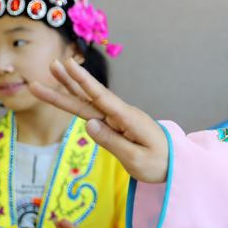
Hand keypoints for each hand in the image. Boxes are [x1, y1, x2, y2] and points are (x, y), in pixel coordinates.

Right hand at [29, 59, 168, 183]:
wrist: (176, 164)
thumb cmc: (159, 163)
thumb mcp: (136, 158)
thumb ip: (111, 141)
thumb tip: (88, 124)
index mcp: (128, 119)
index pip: (102, 97)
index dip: (84, 81)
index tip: (70, 64)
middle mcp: (122, 114)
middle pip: (90, 96)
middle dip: (69, 82)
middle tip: (50, 64)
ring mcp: (119, 118)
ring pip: (89, 101)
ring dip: (70, 88)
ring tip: (53, 71)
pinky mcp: (117, 124)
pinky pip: (94, 111)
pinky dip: (79, 101)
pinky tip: (67, 93)